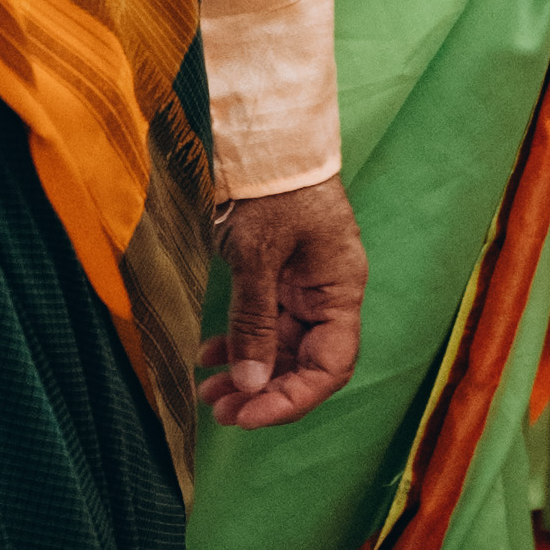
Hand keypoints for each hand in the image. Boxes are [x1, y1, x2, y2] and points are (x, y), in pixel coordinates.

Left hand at [209, 172, 367, 428]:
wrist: (260, 134)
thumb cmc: (270, 184)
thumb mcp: (257, 254)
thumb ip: (255, 320)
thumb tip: (252, 382)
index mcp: (340, 288)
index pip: (331, 365)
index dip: (293, 399)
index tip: (249, 415)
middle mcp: (327, 293)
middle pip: (305, 362)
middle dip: (264, 392)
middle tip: (220, 411)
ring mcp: (302, 285)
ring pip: (280, 347)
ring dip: (247, 373)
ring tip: (209, 394)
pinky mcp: (277, 276)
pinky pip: (263, 323)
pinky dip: (238, 343)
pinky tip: (209, 355)